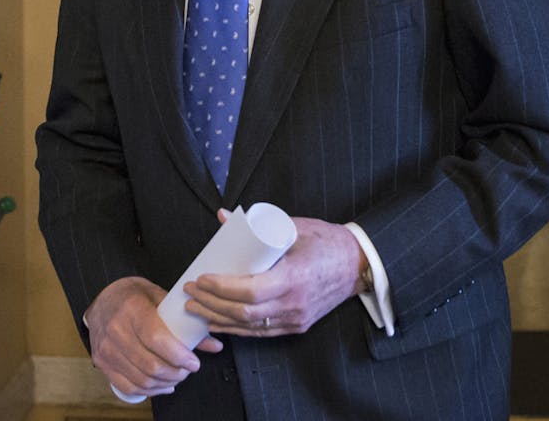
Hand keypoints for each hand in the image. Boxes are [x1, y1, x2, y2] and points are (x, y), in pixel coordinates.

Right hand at [84, 276, 221, 397]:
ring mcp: (106, 348)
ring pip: (141, 378)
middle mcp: (116, 330)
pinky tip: (162, 385)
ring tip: (178, 377)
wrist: (103, 299)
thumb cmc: (135, 296)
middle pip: (150, 364)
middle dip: (176, 373)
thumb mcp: (161, 298)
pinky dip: (148, 391)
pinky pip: (127, 385)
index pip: (156, 339)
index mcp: (132, 309)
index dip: (178, 356)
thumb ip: (186, 321)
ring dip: (165, 383)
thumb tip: (214, 345)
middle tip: (188, 370)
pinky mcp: (102, 362)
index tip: (194, 363)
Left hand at [183, 213, 362, 336]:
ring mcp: (296, 318)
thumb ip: (256, 225)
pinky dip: (237, 328)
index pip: (249, 291)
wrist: (358, 264)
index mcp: (294, 277)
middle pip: (244, 313)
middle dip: (211, 304)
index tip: (200, 278)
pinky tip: (219, 321)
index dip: (220, 288)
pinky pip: (261, 332)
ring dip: (219, 319)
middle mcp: (294, 303)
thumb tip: (222, 216)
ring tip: (196, 308)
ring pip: (249, 327)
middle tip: (190, 292)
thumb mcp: (294, 227)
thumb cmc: (326, 241)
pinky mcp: (297, 325)